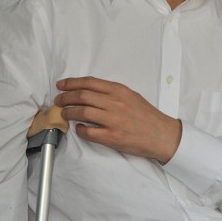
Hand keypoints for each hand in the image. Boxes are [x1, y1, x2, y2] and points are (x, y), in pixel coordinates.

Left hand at [54, 77, 181, 163]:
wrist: (162, 134)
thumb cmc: (146, 116)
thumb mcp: (131, 96)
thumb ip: (111, 93)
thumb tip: (88, 92)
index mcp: (119, 91)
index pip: (89, 83)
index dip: (71, 83)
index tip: (61, 85)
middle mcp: (115, 103)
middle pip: (82, 96)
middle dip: (66, 97)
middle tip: (59, 100)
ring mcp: (113, 120)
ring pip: (82, 113)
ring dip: (69, 113)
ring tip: (65, 113)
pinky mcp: (113, 137)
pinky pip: (89, 132)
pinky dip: (80, 130)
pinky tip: (79, 129)